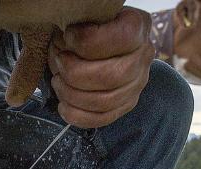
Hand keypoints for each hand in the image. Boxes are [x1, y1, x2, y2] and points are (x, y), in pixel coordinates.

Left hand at [48, 7, 154, 128]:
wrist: (97, 41)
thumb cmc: (86, 26)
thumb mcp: (81, 18)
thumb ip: (72, 29)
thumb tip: (60, 48)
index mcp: (137, 27)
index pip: (121, 37)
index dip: (87, 41)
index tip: (67, 36)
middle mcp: (143, 56)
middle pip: (112, 76)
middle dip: (74, 73)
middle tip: (59, 62)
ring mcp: (137, 84)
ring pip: (105, 101)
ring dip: (72, 94)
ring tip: (57, 81)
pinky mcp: (126, 104)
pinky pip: (102, 118)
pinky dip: (77, 116)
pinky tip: (63, 105)